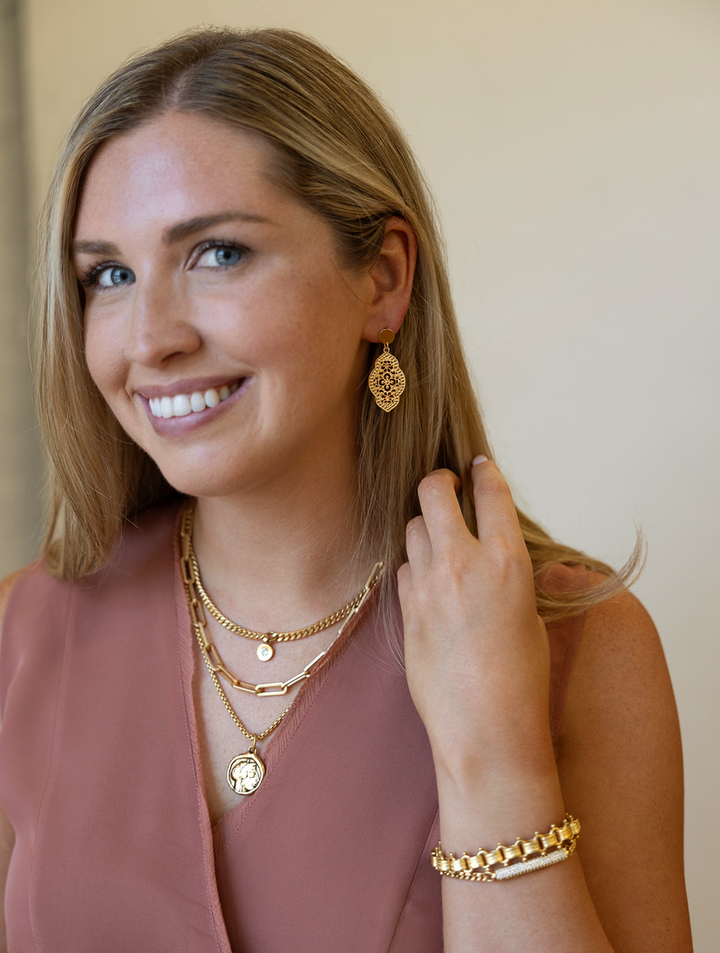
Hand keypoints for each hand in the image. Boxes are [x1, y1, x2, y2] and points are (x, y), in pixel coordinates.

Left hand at [397, 459, 553, 785]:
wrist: (484, 729)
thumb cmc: (521, 680)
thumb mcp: (531, 614)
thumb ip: (509, 574)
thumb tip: (494, 554)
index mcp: (507, 561)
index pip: (491, 492)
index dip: (483, 471)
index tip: (478, 466)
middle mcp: (463, 563)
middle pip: (433, 492)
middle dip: (438, 481)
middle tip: (446, 486)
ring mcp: (427, 585)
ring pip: (412, 528)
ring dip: (425, 524)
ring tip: (438, 535)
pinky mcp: (404, 609)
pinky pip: (403, 568)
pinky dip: (415, 564)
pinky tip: (427, 578)